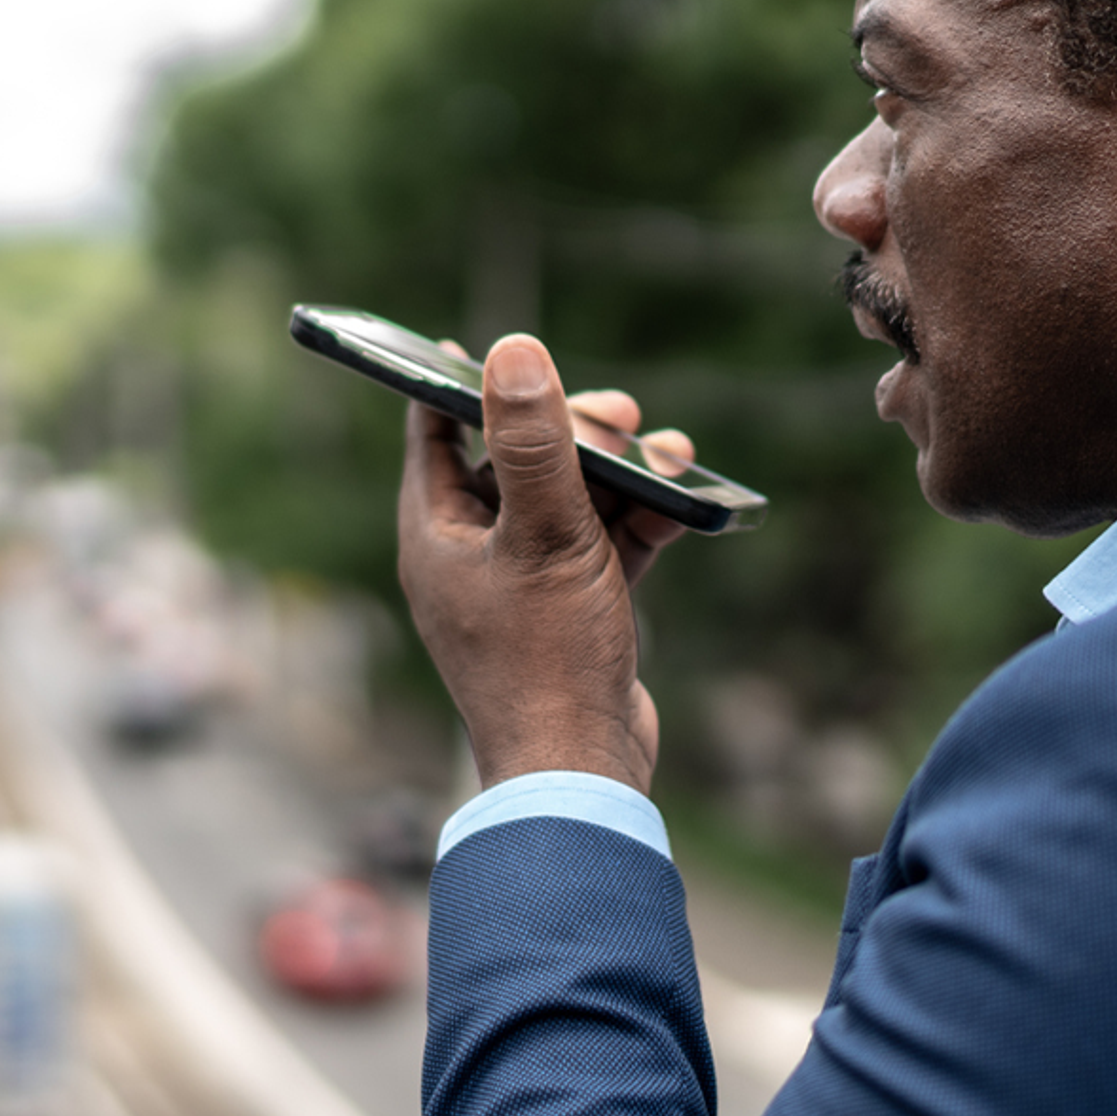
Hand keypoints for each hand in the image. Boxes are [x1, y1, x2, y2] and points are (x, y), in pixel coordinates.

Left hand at [396, 335, 695, 793]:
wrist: (584, 771)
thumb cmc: (546, 658)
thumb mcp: (544, 534)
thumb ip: (535, 443)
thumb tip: (513, 348)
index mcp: (438, 535)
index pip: (433, 434)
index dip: (455, 384)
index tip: (476, 344)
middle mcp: (471, 556)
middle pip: (516, 463)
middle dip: (571, 429)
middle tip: (620, 412)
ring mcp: (522, 587)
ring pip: (568, 503)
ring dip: (618, 474)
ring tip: (668, 448)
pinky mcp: (571, 612)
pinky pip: (602, 546)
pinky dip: (639, 521)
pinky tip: (683, 500)